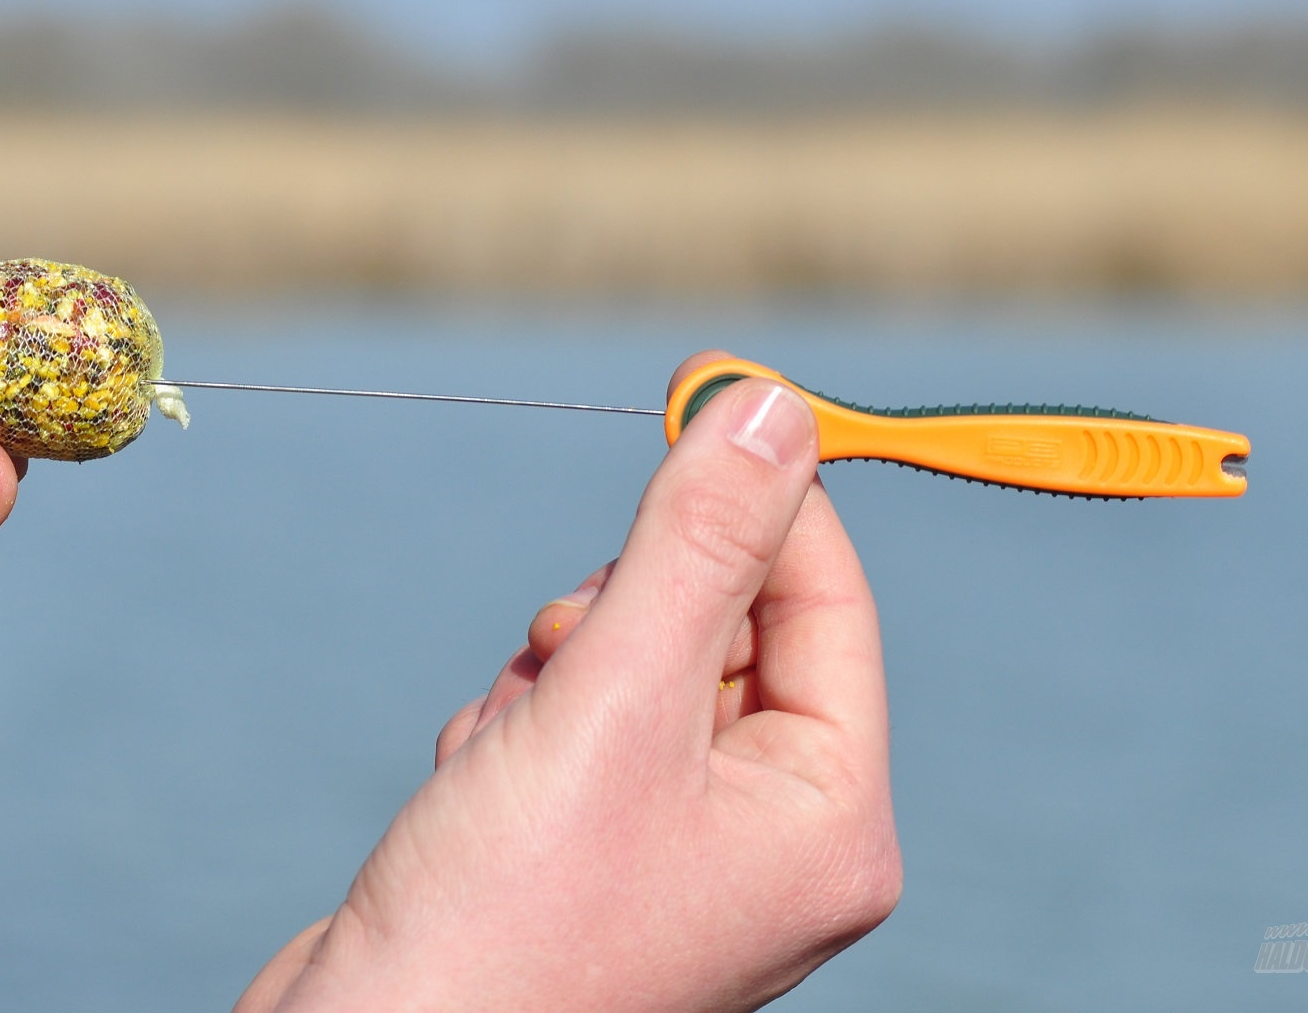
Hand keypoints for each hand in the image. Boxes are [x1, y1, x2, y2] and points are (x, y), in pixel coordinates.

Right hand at [241, 353, 899, 1011]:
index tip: (703, 386)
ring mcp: (681, 843)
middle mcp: (770, 833)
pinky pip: (574, 717)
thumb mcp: (616, 702)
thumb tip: (771, 408)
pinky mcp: (593, 843)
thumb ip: (696, 546)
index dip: (761, 489)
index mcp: (829, 818)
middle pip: (721, 621)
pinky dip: (515, 723)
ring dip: (553, 674)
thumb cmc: (506, 920)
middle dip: (621, 615)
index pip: (825, 597)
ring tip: (508, 757)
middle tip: (567, 662)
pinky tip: (478, 791)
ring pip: (632, 659)